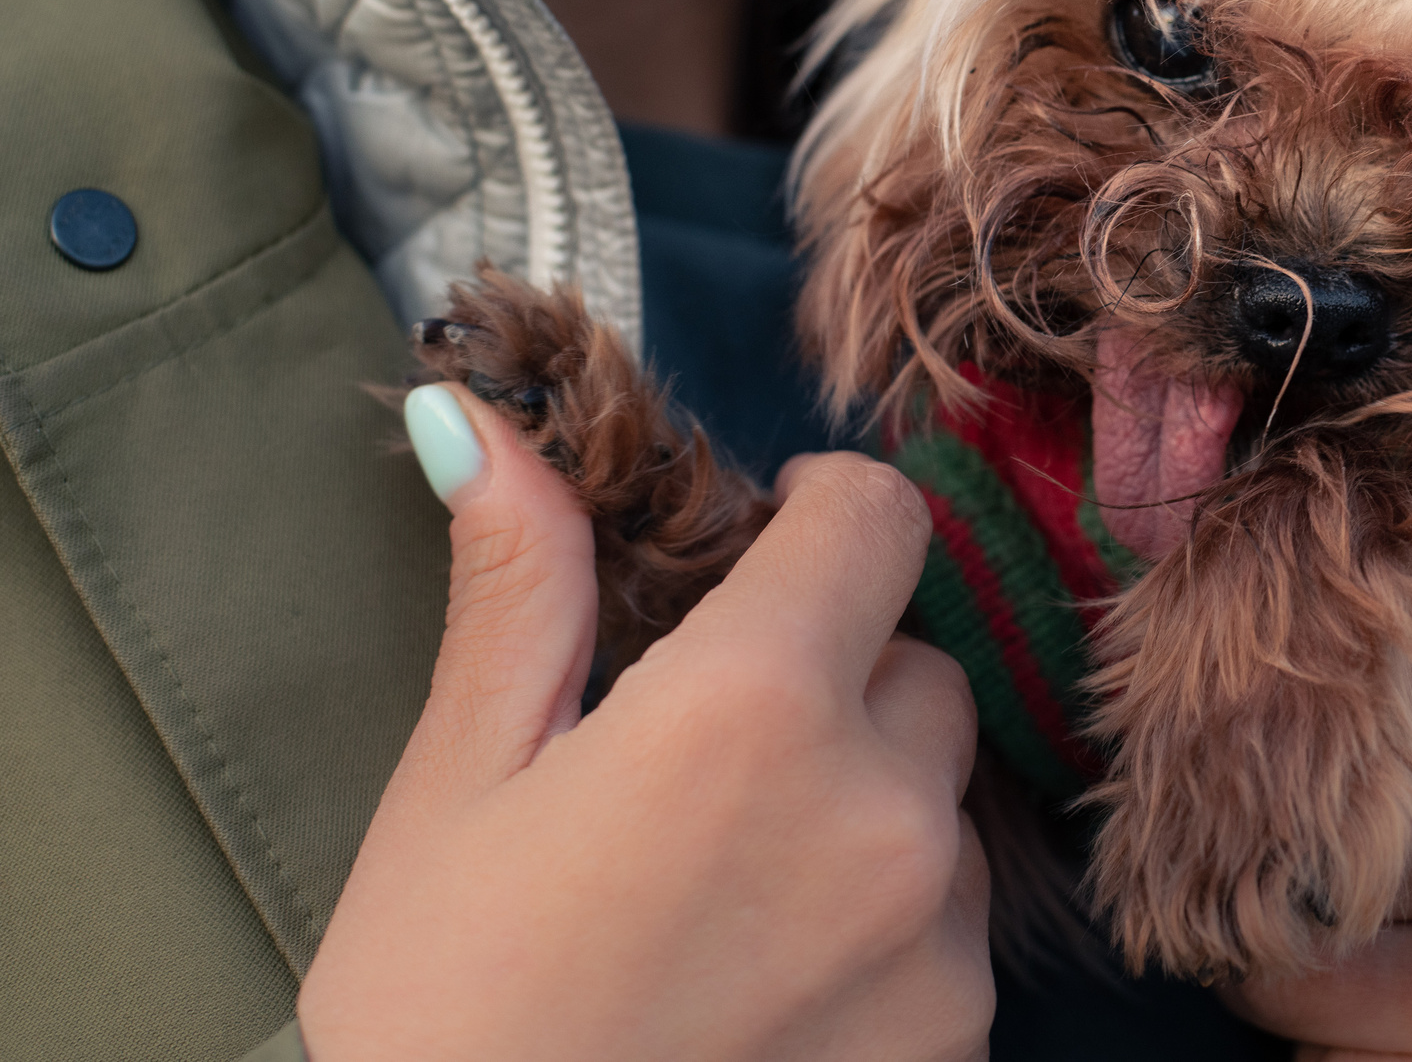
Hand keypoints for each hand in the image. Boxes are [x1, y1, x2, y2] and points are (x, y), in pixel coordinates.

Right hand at [300, 389, 991, 1061]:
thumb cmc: (441, 1013)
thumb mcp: (459, 787)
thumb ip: (522, 589)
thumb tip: (490, 421)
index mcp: (753, 710)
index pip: (878, 521)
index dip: (824, 509)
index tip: (768, 540)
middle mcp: (884, 810)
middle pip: (917, 666)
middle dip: (834, 674)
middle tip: (710, 755)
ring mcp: (940, 940)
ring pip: (940, 802)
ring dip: (866, 808)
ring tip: (728, 894)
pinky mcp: (960, 1044)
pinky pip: (950, 928)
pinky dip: (886, 928)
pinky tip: (771, 986)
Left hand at [1227, 613, 1411, 1061]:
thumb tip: (1336, 606)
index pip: (1363, 682)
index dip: (1309, 715)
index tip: (1268, 732)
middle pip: (1313, 815)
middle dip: (1273, 833)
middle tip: (1248, 834)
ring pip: (1299, 956)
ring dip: (1287, 951)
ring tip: (1308, 928)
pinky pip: (1347, 1057)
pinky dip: (1343, 1038)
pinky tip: (1389, 1007)